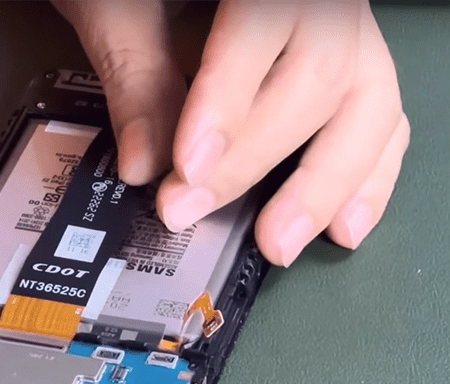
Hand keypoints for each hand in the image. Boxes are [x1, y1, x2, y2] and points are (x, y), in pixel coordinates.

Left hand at [53, 0, 408, 265]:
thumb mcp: (119, 4)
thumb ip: (134, 71)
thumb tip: (142, 163)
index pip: (263, 30)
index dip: (227, 104)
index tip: (189, 166)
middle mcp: (325, 0)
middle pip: (319, 78)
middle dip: (250, 160)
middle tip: (189, 208)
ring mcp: (349, 35)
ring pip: (366, 105)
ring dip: (323, 185)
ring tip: (279, 242)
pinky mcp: (354, 69)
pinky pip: (381, 121)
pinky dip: (368, 177)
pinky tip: (341, 225)